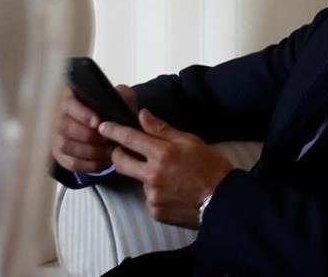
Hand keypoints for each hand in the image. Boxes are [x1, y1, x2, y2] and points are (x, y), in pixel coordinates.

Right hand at [52, 85, 137, 172]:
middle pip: (65, 127)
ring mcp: (57, 136)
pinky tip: (104, 161)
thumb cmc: (112, 109)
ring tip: (109, 150)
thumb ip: (119, 95)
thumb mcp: (119, 96)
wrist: (109, 127)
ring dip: (91, 151)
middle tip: (107, 139)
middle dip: (89, 136)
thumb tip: (116, 103)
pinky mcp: (61, 155)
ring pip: (67, 146)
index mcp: (70, 97)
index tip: (98, 123)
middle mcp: (58, 116)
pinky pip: (71, 163)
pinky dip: (89, 164)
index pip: (68, 104)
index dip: (82, 114)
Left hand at [99, 109, 233, 228]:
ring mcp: (152, 195)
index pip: (129, 138)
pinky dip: (157, 195)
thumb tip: (143, 115)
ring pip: (139, 181)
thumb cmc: (211, 167)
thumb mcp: (189, 141)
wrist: (224, 201)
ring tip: (171, 179)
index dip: (113, 131)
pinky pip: (149, 199)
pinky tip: (174, 193)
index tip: (103, 127)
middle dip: (118, 155)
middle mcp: (153, 175)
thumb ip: (162, 129)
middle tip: (124, 152)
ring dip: (147, 178)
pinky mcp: (155, 211)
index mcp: (162, 153)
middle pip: (120, 162)